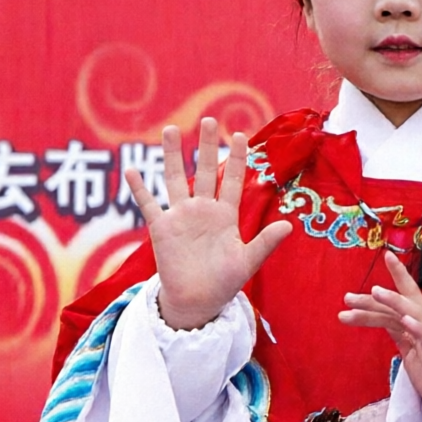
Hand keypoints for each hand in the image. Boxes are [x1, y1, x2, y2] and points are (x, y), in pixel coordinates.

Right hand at [126, 119, 290, 329]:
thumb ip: (265, 242)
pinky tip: (132, 170)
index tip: (240, 136)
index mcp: (226, 216)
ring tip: (171, 130)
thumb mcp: (248, 261)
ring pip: (175, 179)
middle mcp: (203, 210)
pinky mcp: (162, 228)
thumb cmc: (225, 282)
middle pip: (205, 172)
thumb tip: (289, 226)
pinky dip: (140, 189)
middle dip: (207, 147)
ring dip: (172, 156)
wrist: (199, 300)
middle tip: (209, 120)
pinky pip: (149, 205)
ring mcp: (181, 217)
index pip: (234, 181)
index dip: (237, 160)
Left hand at [340, 250, 421, 404]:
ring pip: (410, 313)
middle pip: (401, 302)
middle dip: (375, 298)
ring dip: (392, 301)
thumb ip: (395, 329)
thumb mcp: (407, 347)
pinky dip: (415, 326)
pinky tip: (404, 319)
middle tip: (348, 297)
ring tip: (373, 293)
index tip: (386, 254)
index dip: (398, 274)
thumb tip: (376, 314)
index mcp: (418, 322)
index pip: (405, 294)